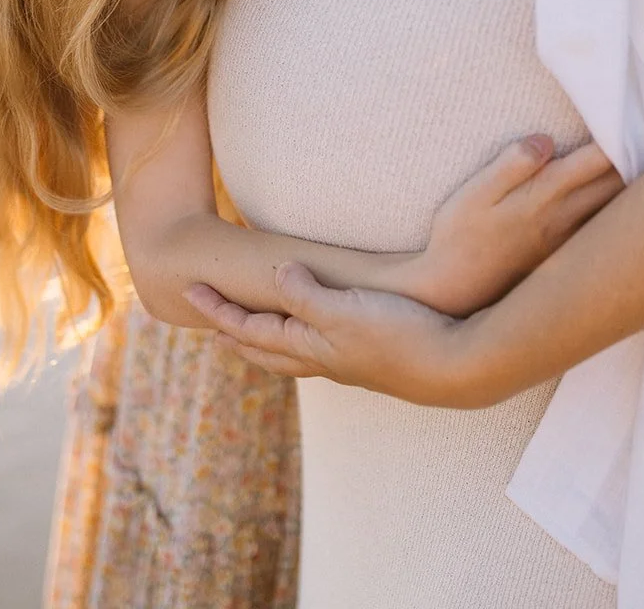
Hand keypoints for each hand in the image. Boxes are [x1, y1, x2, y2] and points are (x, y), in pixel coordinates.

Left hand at [185, 262, 473, 405]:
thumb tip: (276, 275)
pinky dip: (300, 337)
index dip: (218, 309)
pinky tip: (316, 331)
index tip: (189, 291)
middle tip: (212, 319)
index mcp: (309, 347)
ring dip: (265, 338)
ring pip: (291, 353)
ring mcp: (346, 362)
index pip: (250, 328)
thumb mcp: (345, 310)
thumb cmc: (401, 336)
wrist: (454, 368)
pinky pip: (318, 348)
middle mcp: (322, 359)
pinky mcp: (369, 357)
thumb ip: (307, 294)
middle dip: (235, 332)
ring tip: (254, 326)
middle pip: (264, 349)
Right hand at [409, 136, 623, 315]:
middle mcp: (566, 220)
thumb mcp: (473, 194)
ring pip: (617, 209)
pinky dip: (620, 210)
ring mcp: (571, 241)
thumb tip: (545, 140)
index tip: (629, 115)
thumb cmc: (458, 235)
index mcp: (545, 197)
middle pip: (618, 185)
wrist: (453, 291)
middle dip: (637, 157)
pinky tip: (624, 200)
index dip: (619, 137)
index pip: (597, 162)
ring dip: (634, 186)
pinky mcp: (567, 256)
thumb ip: (510, 165)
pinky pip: (606, 228)